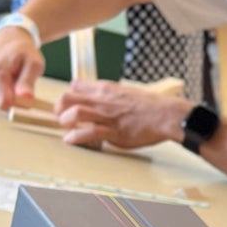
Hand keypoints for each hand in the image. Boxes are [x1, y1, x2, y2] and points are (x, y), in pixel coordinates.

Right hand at [0, 25, 43, 108]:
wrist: (9, 38)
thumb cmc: (24, 50)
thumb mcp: (34, 63)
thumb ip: (28, 81)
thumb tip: (26, 98)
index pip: (5, 103)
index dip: (19, 104)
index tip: (27, 96)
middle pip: (3, 103)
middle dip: (16, 98)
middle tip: (24, 83)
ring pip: (0, 99)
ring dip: (11, 93)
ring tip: (16, 77)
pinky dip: (5, 90)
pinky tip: (9, 78)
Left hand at [54, 81, 185, 149]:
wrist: (166, 114)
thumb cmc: (149, 107)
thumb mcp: (126, 92)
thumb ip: (109, 96)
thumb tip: (98, 101)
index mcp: (106, 89)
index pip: (75, 85)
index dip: (68, 96)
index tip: (68, 106)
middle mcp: (103, 100)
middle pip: (68, 97)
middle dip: (60, 108)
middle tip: (61, 117)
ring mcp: (108, 116)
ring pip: (75, 112)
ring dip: (65, 121)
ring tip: (67, 128)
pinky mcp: (114, 131)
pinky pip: (89, 132)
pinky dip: (76, 137)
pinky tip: (71, 140)